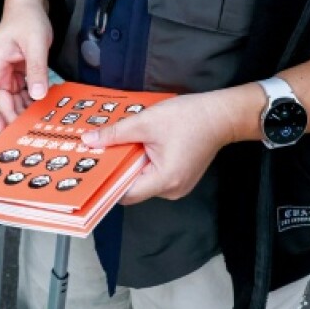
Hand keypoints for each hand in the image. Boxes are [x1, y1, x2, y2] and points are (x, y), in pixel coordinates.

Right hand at [0, 0, 52, 130]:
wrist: (30, 5)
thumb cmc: (27, 18)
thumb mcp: (35, 42)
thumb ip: (36, 68)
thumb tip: (38, 95)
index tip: (2, 126)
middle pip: (0, 103)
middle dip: (13, 117)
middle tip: (33, 129)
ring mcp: (10, 75)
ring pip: (13, 101)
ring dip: (25, 111)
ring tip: (41, 122)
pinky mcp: (21, 75)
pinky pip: (25, 94)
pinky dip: (33, 102)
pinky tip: (45, 109)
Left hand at [81, 88, 256, 204]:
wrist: (221, 115)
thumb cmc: (189, 118)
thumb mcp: (146, 122)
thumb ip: (116, 134)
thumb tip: (89, 141)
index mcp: (165, 180)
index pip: (125, 193)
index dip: (107, 181)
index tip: (91, 169)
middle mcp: (172, 190)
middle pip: (133, 187)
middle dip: (118, 168)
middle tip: (99, 151)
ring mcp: (178, 186)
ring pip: (143, 181)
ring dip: (131, 164)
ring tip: (120, 144)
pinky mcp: (180, 177)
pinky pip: (154, 175)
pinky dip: (143, 162)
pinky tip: (139, 145)